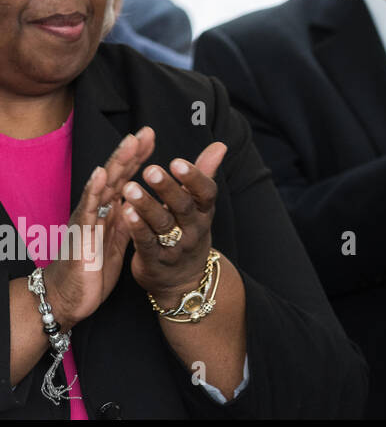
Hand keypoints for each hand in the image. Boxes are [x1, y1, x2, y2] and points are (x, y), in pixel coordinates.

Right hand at [42, 128, 149, 327]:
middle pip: (115, 175)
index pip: (125, 178)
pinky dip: (95, 191)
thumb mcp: (119, 239)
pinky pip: (88, 210)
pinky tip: (101, 175)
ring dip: (117, 163)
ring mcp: (88, 220)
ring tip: (130, 143)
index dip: (137, 157)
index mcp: (110, 210)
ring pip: (103, 186)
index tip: (151, 136)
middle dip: (130, 153)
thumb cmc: (93, 268)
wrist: (68, 297)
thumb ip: (130, 218)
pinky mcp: (81, 235)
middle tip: (145, 132)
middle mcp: (98, 210)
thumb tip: (147, 200)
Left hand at [116, 140, 226, 308]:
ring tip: (129, 188)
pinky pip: (147, 244)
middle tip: (150, 169)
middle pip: (183, 206)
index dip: (194, 178)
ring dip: (146, 205)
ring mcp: (177, 247)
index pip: (206, 193)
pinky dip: (137, 228)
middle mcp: (195, 229)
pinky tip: (125, 212)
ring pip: (163, 224)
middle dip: (167, 188)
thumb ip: (204, 174)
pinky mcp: (156, 261)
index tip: (177, 161)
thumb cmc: (188, 231)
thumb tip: (220, 145)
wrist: (185, 280)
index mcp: (205, 212)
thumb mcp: (200, 205)